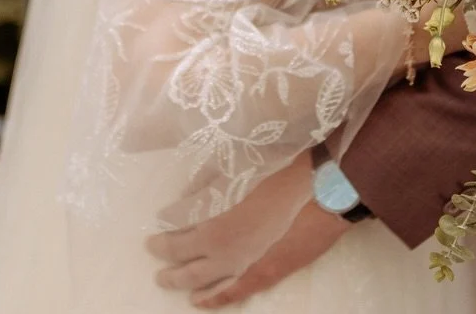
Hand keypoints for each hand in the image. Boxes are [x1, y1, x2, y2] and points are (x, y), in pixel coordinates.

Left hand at [147, 152, 317, 301]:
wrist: (324, 193)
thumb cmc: (281, 176)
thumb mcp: (237, 175)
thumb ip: (207, 190)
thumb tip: (187, 199)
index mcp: (215, 229)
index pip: (176, 243)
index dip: (162, 243)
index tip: (151, 240)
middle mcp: (225, 256)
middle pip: (187, 270)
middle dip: (170, 271)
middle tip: (158, 269)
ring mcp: (246, 269)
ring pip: (208, 286)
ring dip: (189, 287)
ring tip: (177, 288)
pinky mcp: (268, 274)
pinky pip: (235, 293)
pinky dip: (218, 298)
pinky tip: (207, 300)